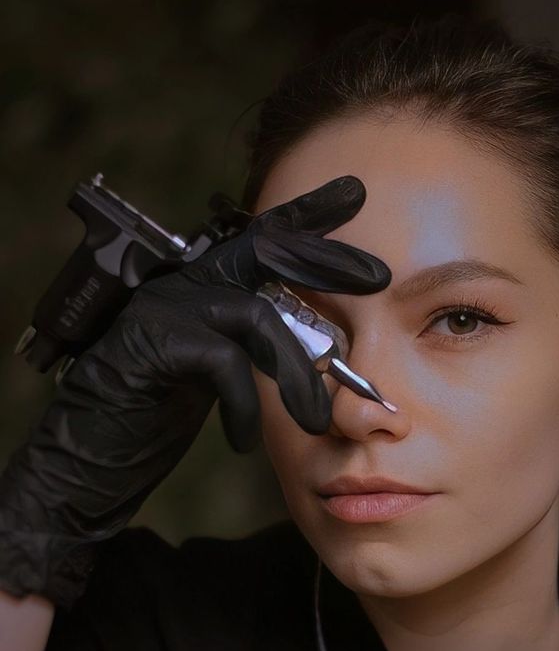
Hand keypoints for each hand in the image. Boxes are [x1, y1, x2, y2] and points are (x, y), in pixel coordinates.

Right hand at [0, 175, 389, 608]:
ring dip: (296, 373)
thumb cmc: (152, 418)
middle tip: (379, 274)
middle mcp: (183, 282)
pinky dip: (245, 404)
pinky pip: (222, 362)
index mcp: (201, 285)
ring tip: (315, 420)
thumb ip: (250, 346)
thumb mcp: (214, 375)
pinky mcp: (150, 342)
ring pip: (255, 316)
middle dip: (326, 259)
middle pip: (265, 250)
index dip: (307, 214)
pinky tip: (244, 440)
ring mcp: (164, 307)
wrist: (87, 457)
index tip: (354, 193)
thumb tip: (318, 346)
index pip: (260, 237)